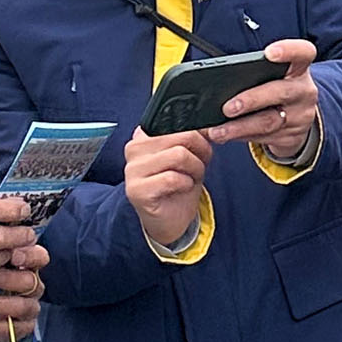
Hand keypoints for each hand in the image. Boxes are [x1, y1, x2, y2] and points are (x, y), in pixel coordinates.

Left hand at [0, 243, 50, 341]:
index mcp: (27, 263)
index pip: (40, 257)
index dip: (30, 256)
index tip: (13, 255)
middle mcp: (33, 285)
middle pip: (30, 282)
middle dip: (5, 279)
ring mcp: (29, 307)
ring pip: (24, 307)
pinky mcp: (20, 327)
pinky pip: (12, 332)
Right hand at [124, 127, 212, 245]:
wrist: (169, 220)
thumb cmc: (178, 186)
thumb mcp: (188, 156)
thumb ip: (193, 138)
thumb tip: (208, 127)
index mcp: (144, 135)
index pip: (175, 122)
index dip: (197, 134)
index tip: (204, 147)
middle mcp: (133, 149)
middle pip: (181, 136)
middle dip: (200, 152)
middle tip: (200, 166)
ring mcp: (132, 170)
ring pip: (178, 155)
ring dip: (195, 169)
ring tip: (191, 178)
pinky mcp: (137, 190)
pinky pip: (172, 178)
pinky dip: (186, 184)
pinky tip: (182, 189)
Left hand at [204, 39, 318, 159]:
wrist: (295, 118)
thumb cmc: (273, 87)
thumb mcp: (272, 75)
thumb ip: (252, 73)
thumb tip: (215, 80)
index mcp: (298, 67)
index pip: (302, 52)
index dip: (288, 51)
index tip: (269, 53)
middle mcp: (303, 90)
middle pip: (280, 92)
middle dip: (250, 100)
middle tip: (228, 108)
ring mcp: (300, 116)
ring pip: (269, 122)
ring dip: (239, 127)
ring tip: (218, 131)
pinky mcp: (292, 137)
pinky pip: (264, 138)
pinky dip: (241, 137)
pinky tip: (227, 135)